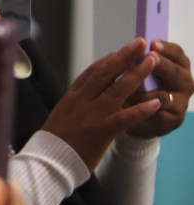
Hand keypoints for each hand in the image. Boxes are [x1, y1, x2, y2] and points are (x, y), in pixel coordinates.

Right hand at [41, 39, 160, 167]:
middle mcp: (81, 102)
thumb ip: (76, 104)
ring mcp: (92, 115)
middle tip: (140, 43)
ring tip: (151, 62)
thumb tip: (88, 94)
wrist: (47, 161)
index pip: (91, 73)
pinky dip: (141, 110)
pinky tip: (156, 103)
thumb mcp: (60, 116)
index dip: (108, 60)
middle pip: (105, 73)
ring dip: (137, 74)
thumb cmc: (53, 143)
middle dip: (124, 56)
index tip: (120, 51)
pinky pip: (125, 118)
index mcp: (71, 98)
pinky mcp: (101, 131)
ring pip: (117, 90)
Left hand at [123, 39, 191, 138]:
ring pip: (166, 97)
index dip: (166, 49)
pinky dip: (140, 110)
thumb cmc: (140, 89)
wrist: (136, 119)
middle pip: (176, 74)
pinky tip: (127, 104)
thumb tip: (130, 48)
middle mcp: (184, 85)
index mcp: (178, 68)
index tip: (153, 43)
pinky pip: (156, 116)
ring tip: (130, 88)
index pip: (177, 54)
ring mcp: (179, 105)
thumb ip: (140, 62)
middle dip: (162, 66)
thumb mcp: (143, 72)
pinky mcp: (169, 122)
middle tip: (150, 58)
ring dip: (146, 92)